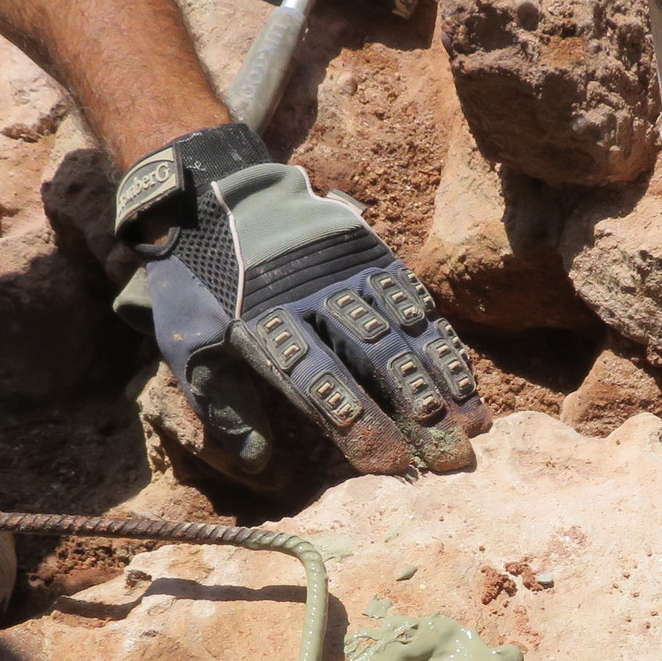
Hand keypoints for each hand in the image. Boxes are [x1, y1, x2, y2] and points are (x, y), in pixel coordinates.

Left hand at [115, 123, 489, 476]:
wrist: (211, 195)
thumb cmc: (198, 285)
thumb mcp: (187, 341)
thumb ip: (222, 403)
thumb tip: (256, 462)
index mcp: (264, 323)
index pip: (319, 382)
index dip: (358, 423)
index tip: (392, 465)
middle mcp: (313, 295)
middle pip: (374, 358)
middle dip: (418, 411)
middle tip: (453, 460)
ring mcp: (345, 270)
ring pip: (403, 328)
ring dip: (441, 379)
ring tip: (474, 426)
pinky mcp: (367, 251)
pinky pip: (411, 298)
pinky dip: (439, 339)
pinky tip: (462, 377)